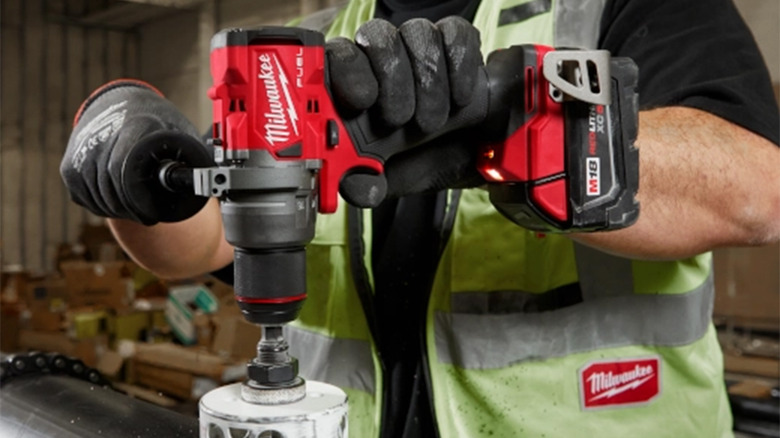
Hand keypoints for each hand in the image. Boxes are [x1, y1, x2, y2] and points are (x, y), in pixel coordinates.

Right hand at [60, 80, 212, 224]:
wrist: (123, 107)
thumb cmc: (159, 125)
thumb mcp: (183, 135)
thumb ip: (193, 159)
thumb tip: (213, 183)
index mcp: (137, 126)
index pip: (125, 169)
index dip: (137, 200)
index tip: (150, 216)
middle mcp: (104, 135)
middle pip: (111, 187)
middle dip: (131, 209)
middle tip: (147, 217)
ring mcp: (83, 150)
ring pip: (97, 197)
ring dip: (118, 210)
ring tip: (136, 208)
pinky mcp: (70, 164)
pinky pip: (85, 198)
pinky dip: (102, 205)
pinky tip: (118, 198)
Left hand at [326, 16, 484, 206]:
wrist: (474, 154)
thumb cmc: (422, 157)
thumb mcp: (393, 178)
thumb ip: (368, 183)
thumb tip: (353, 189)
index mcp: (355, 85)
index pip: (339, 56)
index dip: (346, 71)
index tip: (361, 100)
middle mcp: (382, 57)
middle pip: (378, 37)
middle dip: (393, 80)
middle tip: (401, 119)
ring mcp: (418, 46)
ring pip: (416, 33)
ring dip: (428, 81)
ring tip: (432, 122)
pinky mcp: (455, 42)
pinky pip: (453, 33)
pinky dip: (459, 64)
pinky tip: (459, 96)